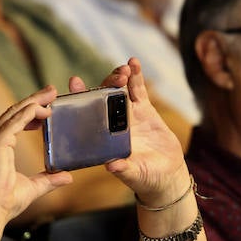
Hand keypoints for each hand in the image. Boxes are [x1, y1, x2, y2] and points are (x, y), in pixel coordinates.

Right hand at [0, 88, 73, 225]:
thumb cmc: (4, 203)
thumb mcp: (33, 188)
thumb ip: (48, 179)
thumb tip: (67, 177)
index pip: (14, 122)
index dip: (30, 111)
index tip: (47, 107)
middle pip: (14, 112)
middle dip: (34, 100)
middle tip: (52, 91)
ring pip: (15, 112)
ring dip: (34, 101)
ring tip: (51, 94)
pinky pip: (16, 120)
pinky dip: (30, 112)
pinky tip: (44, 110)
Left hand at [91, 58, 189, 207]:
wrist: (165, 175)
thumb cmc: (145, 178)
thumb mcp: (134, 174)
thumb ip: (124, 169)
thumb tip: (112, 166)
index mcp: (103, 137)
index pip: (86, 114)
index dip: (79, 97)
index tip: (74, 83)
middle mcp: (111, 123)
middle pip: (102, 97)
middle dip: (104, 84)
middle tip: (113, 79)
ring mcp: (127, 114)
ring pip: (119, 89)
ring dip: (119, 77)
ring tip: (125, 69)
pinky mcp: (144, 110)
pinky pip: (137, 90)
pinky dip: (136, 76)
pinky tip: (134, 62)